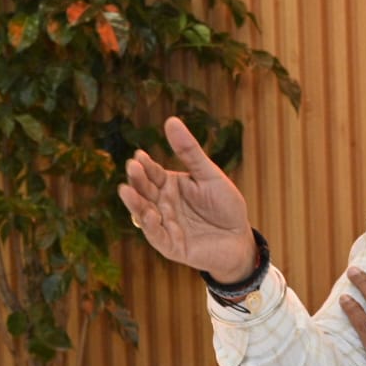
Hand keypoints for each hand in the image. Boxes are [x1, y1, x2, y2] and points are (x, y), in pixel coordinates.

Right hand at [118, 117, 256, 280]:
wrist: (239, 237)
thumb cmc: (225, 205)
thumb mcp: (208, 174)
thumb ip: (189, 151)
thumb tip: (170, 120)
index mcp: (169, 186)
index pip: (152, 173)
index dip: (145, 165)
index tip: (139, 155)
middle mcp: (162, 204)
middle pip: (145, 191)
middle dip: (137, 180)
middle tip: (132, 167)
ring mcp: (165, 225)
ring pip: (144, 213)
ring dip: (135, 203)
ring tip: (126, 190)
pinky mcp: (171, 246)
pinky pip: (157, 236)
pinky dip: (150, 226)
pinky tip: (147, 214)